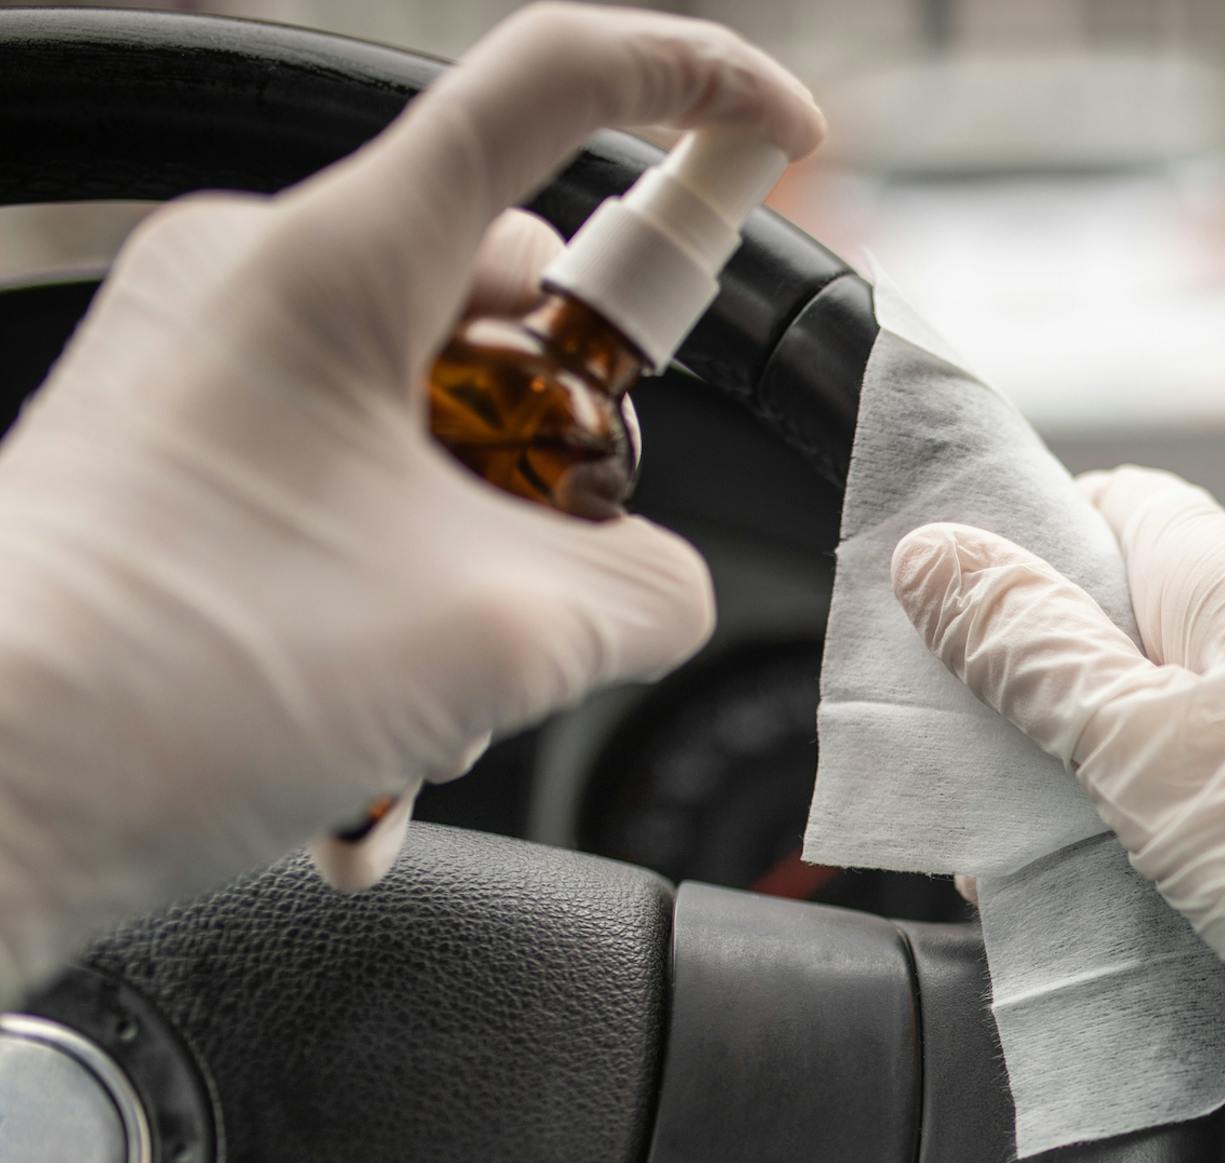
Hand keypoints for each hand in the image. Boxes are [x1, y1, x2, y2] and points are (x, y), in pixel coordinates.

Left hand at [0, 5, 822, 1001]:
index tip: (784, 147)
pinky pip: (352, 509)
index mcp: (340, 258)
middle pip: (513, 316)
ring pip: (438, 439)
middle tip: (565, 586)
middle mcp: (264, 286)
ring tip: (427, 714)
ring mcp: (212, 376)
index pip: (554, 85)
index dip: (698, 95)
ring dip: (479, 582)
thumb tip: (662, 589)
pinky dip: (394, 625)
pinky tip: (368, 756)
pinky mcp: (184, 465)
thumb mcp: (500, 634)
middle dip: (573, 469)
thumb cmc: (181, 676)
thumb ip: (652, 590)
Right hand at [891, 467, 1224, 1162]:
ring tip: (1003, 853)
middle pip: (1115, 632)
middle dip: (1021, 690)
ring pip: (1147, 741)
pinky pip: (1192, 824)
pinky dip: (1130, 854)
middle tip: (950, 758)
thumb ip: (1037, 656)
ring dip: (1068, 787)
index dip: (1016, 539)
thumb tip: (939, 560)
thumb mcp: (1152, 745)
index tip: (932, 605)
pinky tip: (1090, 902)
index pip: (1109, 508)